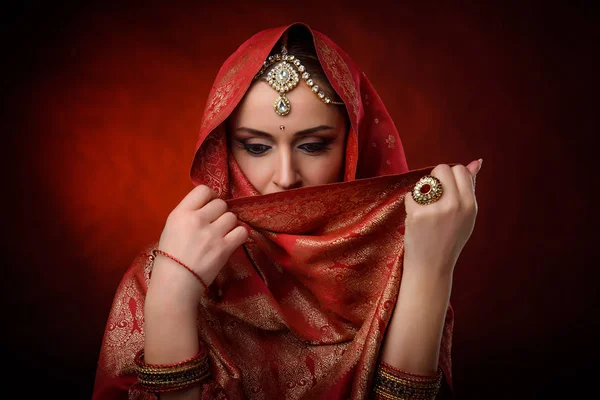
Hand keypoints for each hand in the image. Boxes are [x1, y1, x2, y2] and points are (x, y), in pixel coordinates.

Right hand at [152, 185, 248, 295]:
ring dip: (229, 225)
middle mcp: (197, 220)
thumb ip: (189, 214)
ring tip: (221, 236)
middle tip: (214, 225)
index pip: (203, 190)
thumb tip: (209, 206)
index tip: (209, 207)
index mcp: (180, 213)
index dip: (210, 197)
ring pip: (232, 217)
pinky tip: (231, 241)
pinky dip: (239, 235)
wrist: (175, 284)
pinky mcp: (224, 248)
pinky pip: (242, 232)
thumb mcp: (171, 227)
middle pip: (221, 203)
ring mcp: (212, 234)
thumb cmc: (170, 257)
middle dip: (220, 213)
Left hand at [403, 159, 481, 275]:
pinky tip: (416, 217)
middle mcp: (455, 205)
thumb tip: (476, 161)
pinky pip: (411, 195)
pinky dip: (410, 203)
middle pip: (441, 169)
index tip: (446, 190)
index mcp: (470, 205)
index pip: (460, 170)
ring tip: (426, 209)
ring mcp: (436, 210)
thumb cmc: (450, 240)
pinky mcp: (417, 215)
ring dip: (422, 191)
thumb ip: (470, 188)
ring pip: (424, 181)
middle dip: (434, 178)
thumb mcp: (467, 216)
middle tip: (433, 196)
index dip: (450, 176)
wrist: (432, 266)